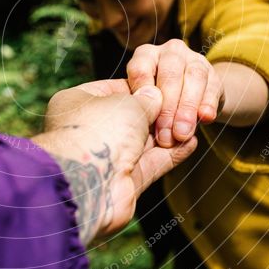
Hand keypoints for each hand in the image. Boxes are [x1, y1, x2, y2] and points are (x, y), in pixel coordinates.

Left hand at [32, 79, 196, 245]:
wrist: (89, 182)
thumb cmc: (98, 130)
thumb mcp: (128, 103)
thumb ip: (146, 99)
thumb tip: (155, 96)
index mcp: (77, 102)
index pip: (113, 89)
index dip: (140, 87)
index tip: (163, 86)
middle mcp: (89, 128)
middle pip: (129, 117)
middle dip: (157, 114)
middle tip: (182, 106)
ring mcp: (105, 156)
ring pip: (142, 142)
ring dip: (167, 134)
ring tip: (191, 124)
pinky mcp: (122, 180)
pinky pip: (150, 163)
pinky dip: (170, 154)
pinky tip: (190, 143)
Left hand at [126, 39, 224, 146]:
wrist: (186, 107)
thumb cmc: (150, 108)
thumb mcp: (138, 103)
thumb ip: (140, 104)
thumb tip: (146, 111)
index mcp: (145, 56)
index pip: (141, 68)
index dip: (143, 92)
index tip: (145, 117)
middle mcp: (169, 53)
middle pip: (170, 73)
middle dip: (168, 106)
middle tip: (165, 135)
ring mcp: (194, 61)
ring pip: (194, 77)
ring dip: (188, 108)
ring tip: (183, 133)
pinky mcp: (214, 77)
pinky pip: (213, 88)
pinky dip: (208, 104)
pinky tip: (206, 119)